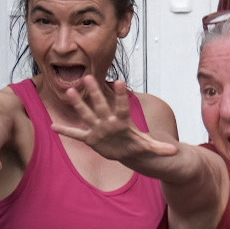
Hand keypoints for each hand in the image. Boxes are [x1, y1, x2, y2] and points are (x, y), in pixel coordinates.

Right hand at [53, 79, 179, 161]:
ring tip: (69, 91)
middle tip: (88, 77)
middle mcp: (108, 121)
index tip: (120, 81)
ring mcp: (98, 129)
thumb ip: (159, 148)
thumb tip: (176, 152)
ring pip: (86, 114)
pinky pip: (76, 135)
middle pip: (101, 105)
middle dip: (95, 93)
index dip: (121, 95)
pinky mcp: (91, 139)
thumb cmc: (137, 145)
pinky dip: (66, 132)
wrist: (126, 151)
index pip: (122, 106)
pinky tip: (53, 127)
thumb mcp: (148, 147)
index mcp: (122, 121)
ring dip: (78, 105)